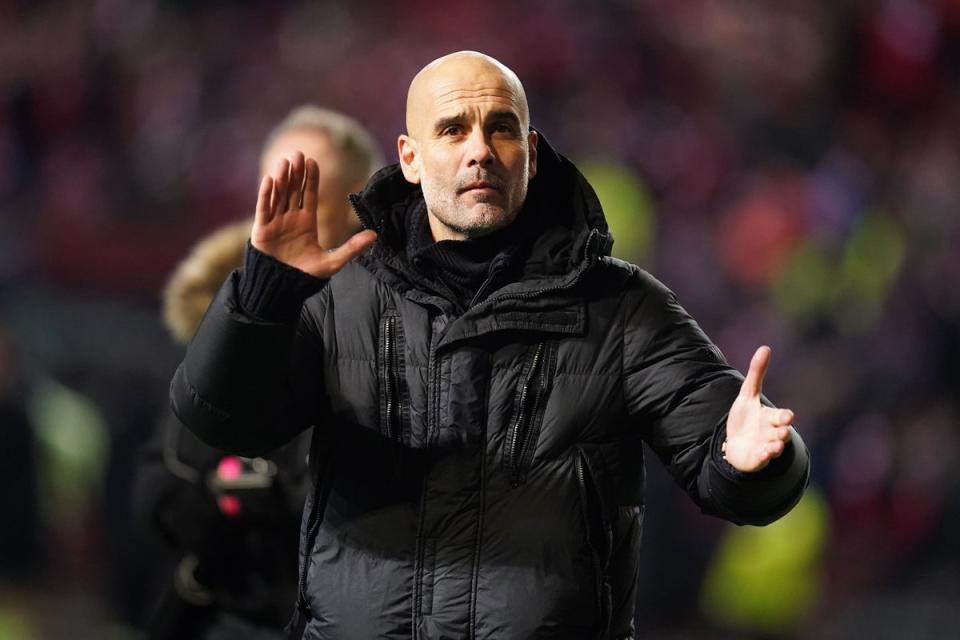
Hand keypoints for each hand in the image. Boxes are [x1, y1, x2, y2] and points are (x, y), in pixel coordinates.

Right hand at [252, 151, 375, 277]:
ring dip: (281, 179)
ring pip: (278, 196)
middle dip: (296, 173)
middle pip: (293, 191)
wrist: (282, 290)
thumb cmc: (305, 277)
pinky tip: (270, 180)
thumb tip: (376, 235)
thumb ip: (352, 248)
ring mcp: (275, 223)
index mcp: (306, 223)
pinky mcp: (262, 231)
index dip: (310, 179)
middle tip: (299, 154)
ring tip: (286, 161)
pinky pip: (264, 210)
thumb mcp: (333, 262)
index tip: (313, 161)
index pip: (308, 195)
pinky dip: (266, 195)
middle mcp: (290, 219)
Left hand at [723, 346, 794, 472]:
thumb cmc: (745, 418)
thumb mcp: (747, 395)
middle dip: (783, 432)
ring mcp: (765, 447)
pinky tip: (762, 454)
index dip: (784, 416)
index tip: (787, 416)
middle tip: (784, 431)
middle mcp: (772, 433)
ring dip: (776, 446)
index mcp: (771, 417)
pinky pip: (762, 460)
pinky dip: (763, 457)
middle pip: (781, 433)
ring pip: (775, 448)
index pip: (781, 416)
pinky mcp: (757, 459)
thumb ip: (756, 373)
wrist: (735, 443)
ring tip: (776, 445)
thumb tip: (765, 347)